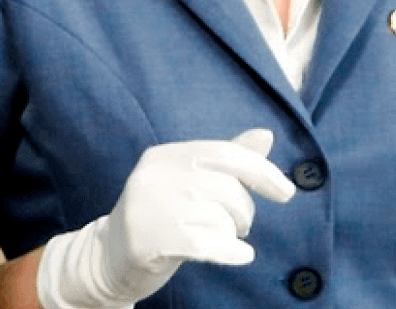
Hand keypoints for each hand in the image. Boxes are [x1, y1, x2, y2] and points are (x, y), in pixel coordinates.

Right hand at [35, 129, 296, 308]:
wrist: (108, 259)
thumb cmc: (161, 220)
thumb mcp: (189, 185)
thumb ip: (225, 162)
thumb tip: (266, 135)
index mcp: (163, 155)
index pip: (225, 153)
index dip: (262, 172)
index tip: (287, 193)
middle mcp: (153, 175)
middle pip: (226, 188)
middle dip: (244, 212)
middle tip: (238, 227)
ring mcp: (147, 206)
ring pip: (219, 218)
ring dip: (230, 234)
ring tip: (216, 240)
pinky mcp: (147, 239)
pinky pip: (208, 243)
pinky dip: (231, 251)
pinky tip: (239, 255)